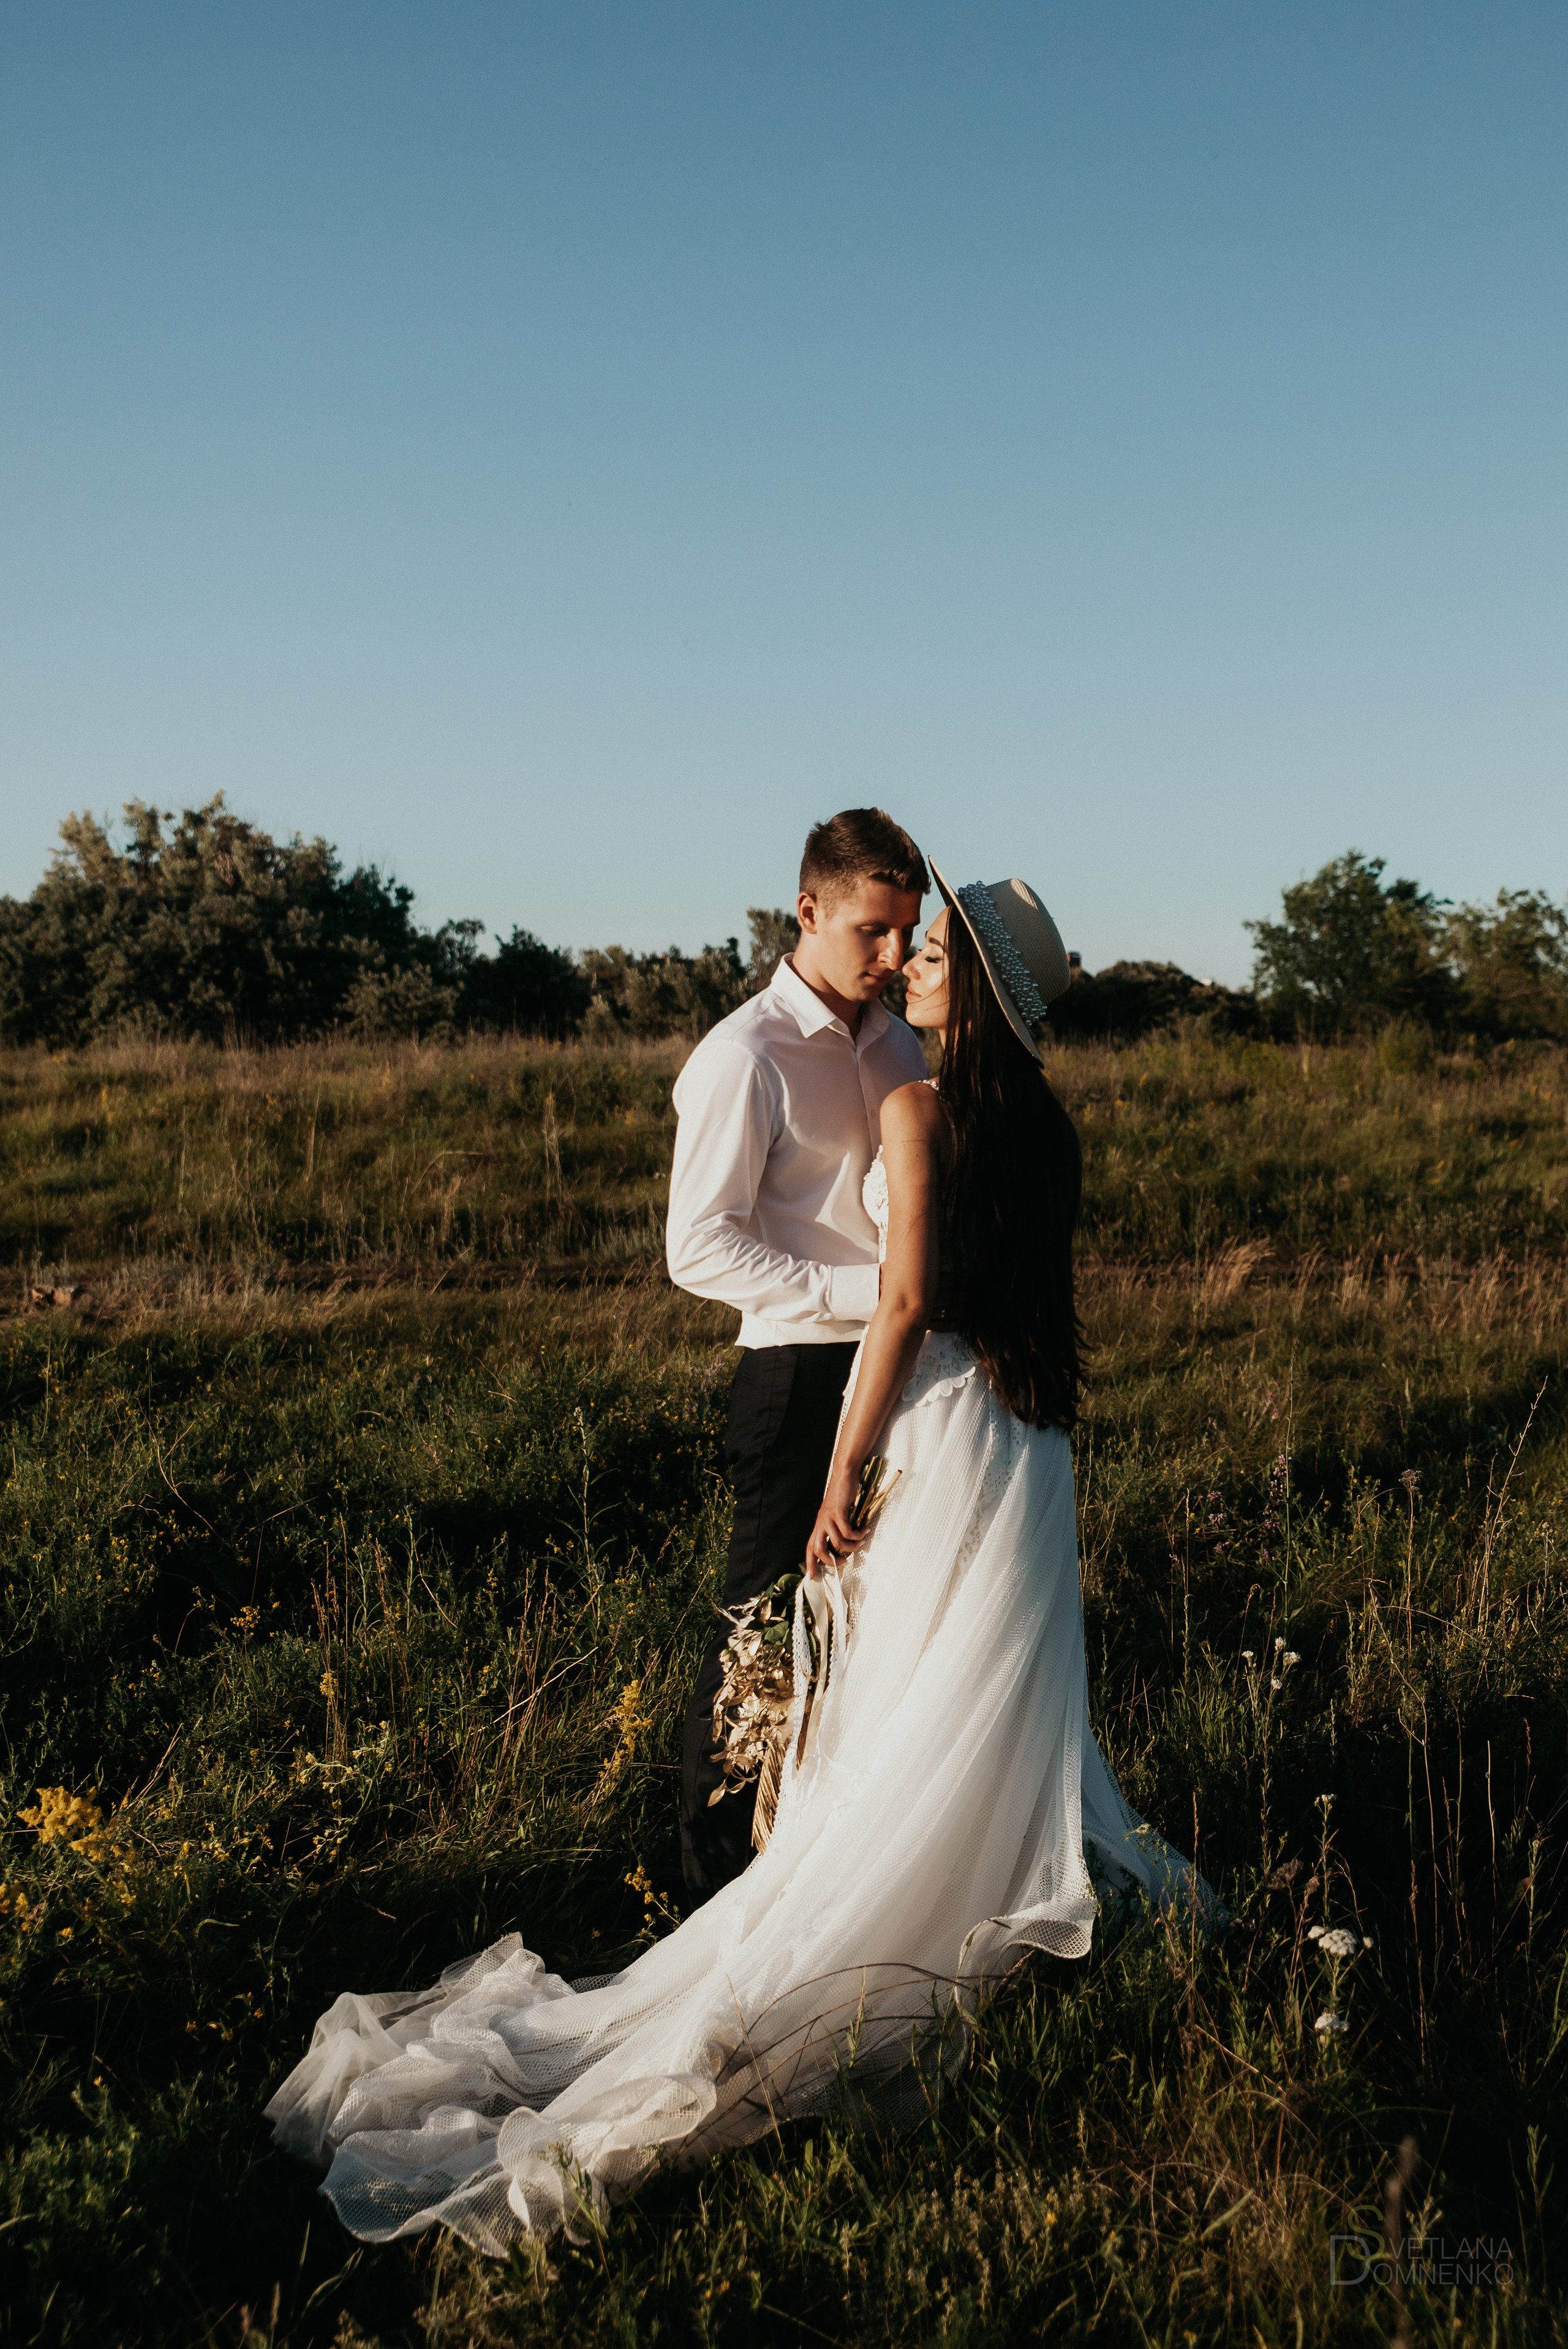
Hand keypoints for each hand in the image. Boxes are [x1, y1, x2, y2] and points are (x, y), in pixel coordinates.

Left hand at [805, 1462, 868, 1579]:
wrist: (844, 1476)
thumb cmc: (842, 1496)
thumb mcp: (836, 1515)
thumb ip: (836, 1528)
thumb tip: (844, 1545)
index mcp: (819, 1526)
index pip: (810, 1547)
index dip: (810, 1563)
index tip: (812, 1577)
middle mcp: (821, 1523)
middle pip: (818, 1549)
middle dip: (830, 1561)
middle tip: (843, 1562)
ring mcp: (828, 1518)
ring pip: (837, 1542)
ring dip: (851, 1546)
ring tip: (860, 1542)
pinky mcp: (838, 1512)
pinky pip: (847, 1531)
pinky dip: (857, 1534)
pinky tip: (864, 1531)